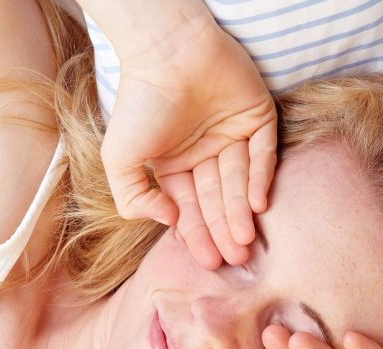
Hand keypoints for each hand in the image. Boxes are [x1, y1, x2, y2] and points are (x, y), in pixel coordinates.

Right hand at [100, 14, 276, 268]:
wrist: (166, 53)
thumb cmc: (139, 104)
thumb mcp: (119, 158)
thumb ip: (132, 197)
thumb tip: (167, 221)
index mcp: (175, 163)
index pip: (191, 206)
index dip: (198, 235)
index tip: (207, 261)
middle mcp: (206, 152)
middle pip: (218, 199)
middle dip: (224, 231)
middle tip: (233, 260)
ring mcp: (233, 134)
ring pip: (240, 181)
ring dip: (242, 212)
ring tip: (245, 242)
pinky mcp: (258, 115)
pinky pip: (263, 153)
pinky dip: (261, 178)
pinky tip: (258, 206)